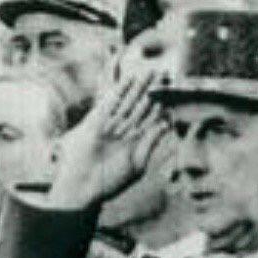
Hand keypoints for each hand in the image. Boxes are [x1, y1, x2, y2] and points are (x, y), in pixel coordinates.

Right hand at [49, 74, 169, 209]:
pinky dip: (120, 90)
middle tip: (165, 74)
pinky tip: (130, 79)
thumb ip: (150, 144)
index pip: (152, 120)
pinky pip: (112, 102)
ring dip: (140, 86)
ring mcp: (112, 125)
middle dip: (153, 91)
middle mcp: (125, 132)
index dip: (163, 106)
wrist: (83, 185)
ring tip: (151, 72)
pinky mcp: (99, 121)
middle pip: (142, 106)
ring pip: (129, 101)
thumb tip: (164, 124)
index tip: (174, 93)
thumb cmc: (111, 181)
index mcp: (136, 143)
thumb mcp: (137, 165)